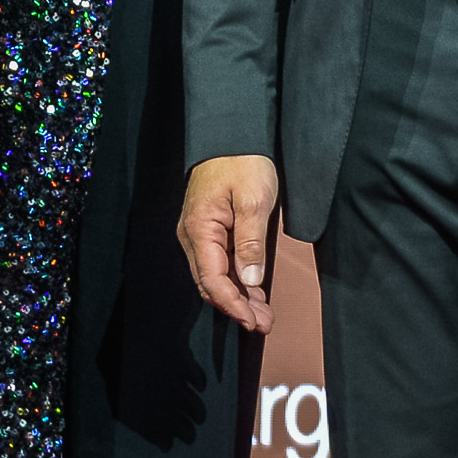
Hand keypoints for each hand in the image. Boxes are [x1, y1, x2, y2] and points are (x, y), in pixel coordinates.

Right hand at [181, 155, 281, 334]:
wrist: (233, 132)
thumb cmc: (243, 161)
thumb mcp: (254, 199)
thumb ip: (250, 242)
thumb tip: (249, 282)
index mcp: (199, 230)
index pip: (212, 280)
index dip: (232, 305)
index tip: (253, 321)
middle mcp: (193, 236)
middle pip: (211, 283)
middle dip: (237, 307)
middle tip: (264, 324)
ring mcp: (199, 234)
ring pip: (216, 276)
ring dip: (239, 297)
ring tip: (263, 316)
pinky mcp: (210, 230)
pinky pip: (220, 263)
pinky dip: (237, 280)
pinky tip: (254, 293)